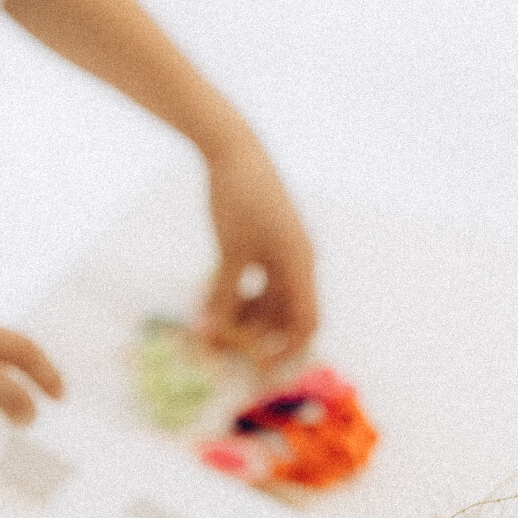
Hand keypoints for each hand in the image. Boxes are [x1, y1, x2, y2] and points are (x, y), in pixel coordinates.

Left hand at [197, 147, 316, 363]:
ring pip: (269, 297)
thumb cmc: (239, 201)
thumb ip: (225, 295)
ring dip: (245, 315)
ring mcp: (282, 251)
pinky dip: (240, 293)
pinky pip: (259, 279)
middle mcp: (298, 261)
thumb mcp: (230, 253)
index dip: (287, 349)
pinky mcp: (265, 241)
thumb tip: (212, 333)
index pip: (306, 321)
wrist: (236, 151)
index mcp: (300, 265)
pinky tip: (212, 301)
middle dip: (257, 335)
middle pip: (285, 313)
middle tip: (223, 349)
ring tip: (211, 325)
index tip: (257, 366)